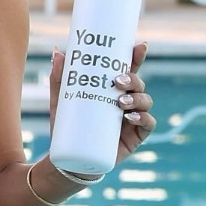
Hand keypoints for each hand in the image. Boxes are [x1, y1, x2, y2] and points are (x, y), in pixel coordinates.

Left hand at [46, 40, 155, 165]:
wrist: (70, 160)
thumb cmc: (68, 128)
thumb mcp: (62, 102)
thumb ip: (59, 79)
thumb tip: (58, 51)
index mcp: (113, 90)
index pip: (128, 69)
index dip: (136, 56)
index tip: (139, 46)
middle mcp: (127, 101)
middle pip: (138, 83)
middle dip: (133, 78)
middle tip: (117, 81)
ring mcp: (133, 118)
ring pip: (145, 101)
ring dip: (137, 98)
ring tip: (121, 102)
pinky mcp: (135, 136)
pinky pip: (148, 124)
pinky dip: (143, 118)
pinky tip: (131, 118)